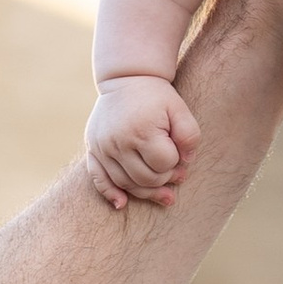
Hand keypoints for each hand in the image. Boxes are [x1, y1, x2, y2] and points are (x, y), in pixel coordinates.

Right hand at [86, 75, 200, 211]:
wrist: (126, 79)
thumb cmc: (157, 96)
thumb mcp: (180, 109)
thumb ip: (189, 136)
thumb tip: (185, 162)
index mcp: (141, 130)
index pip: (163, 164)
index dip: (175, 164)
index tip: (180, 156)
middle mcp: (118, 141)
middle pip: (145, 178)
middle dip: (164, 179)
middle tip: (177, 174)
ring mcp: (103, 147)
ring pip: (125, 183)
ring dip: (146, 191)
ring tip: (163, 192)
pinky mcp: (93, 149)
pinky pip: (98, 178)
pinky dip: (109, 193)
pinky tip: (122, 204)